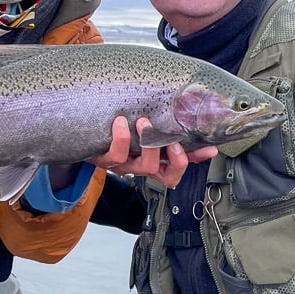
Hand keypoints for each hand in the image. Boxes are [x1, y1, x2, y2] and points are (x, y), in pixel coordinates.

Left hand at [90, 116, 215, 188]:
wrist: (84, 133)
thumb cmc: (116, 131)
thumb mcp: (141, 129)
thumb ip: (164, 127)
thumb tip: (188, 116)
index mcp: (155, 161)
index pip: (182, 166)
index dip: (196, 160)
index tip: (210, 149)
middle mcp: (142, 166)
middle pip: (167, 177)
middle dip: (176, 159)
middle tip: (173, 140)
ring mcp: (126, 165)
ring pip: (144, 167)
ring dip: (149, 144)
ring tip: (144, 122)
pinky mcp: (106, 161)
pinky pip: (116, 156)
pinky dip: (121, 139)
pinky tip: (121, 123)